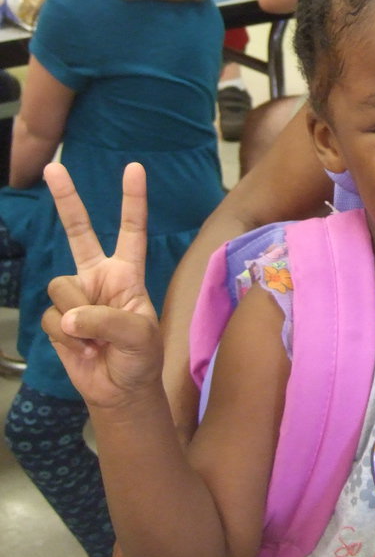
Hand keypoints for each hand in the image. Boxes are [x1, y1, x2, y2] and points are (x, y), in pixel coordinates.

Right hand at [41, 162, 160, 407]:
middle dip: (66, 198)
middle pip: (79, 231)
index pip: (132, 229)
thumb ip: (107, 320)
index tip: (134, 167)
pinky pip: (52, 319)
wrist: (119, 390)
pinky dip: (67, 338)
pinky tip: (83, 349)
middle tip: (53, 166)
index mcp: (128, 272)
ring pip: (61, 287)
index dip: (132, 199)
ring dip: (78, 317)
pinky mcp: (56, 318)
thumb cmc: (140, 358)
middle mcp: (99, 276)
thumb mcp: (140, 336)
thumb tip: (67, 317)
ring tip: (97, 338)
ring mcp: (76, 296)